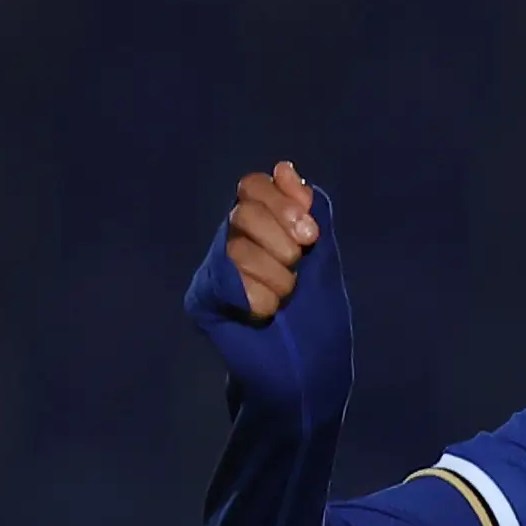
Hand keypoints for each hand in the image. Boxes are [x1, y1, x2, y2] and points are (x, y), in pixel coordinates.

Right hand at [218, 160, 319, 319]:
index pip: (253, 186)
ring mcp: (217, 264)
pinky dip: (260, 300)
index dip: (281, 202)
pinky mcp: (206, 296)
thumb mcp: (319, 252)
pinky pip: (231, 285)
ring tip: (288, 293)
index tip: (310, 234)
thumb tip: (284, 168)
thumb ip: (305, 210)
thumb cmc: (315, 302)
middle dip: (280, 240)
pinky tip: (271, 310)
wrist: (310, 357)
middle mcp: (233, 234)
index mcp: (259, 218)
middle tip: (298, 261)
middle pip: (245, 213)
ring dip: (276, 276)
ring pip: (239, 251)